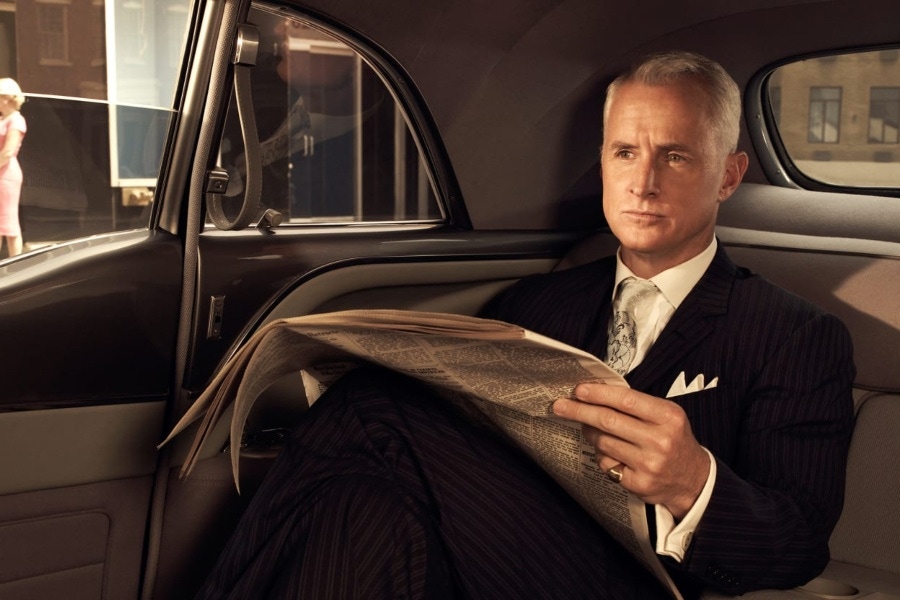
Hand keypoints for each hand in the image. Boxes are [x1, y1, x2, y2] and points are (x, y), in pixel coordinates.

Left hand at [553, 382, 709, 518]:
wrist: (693, 480)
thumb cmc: (674, 440)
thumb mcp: (667, 416)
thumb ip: (637, 404)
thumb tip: (595, 393)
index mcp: (668, 417)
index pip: (626, 400)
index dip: (599, 393)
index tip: (579, 390)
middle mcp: (660, 440)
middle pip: (609, 421)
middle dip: (580, 411)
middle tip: (560, 405)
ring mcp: (648, 464)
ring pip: (603, 442)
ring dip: (589, 432)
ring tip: (588, 426)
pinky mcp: (638, 483)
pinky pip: (606, 463)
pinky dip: (600, 453)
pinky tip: (607, 449)